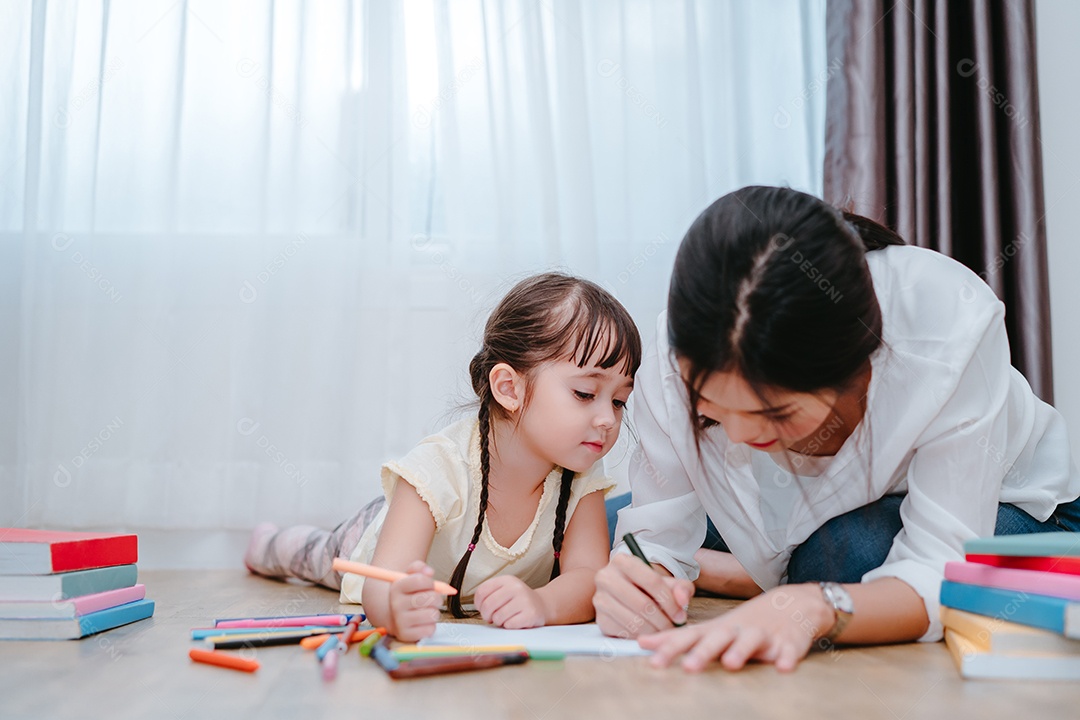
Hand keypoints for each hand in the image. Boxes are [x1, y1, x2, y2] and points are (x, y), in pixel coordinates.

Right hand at [387, 560, 442, 641]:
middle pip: (430, 597)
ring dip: (434, 612)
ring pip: (432, 614)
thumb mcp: (408, 577)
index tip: (429, 585)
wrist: (392, 617)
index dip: (430, 582)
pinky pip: (430, 629)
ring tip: (427, 611)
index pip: (421, 580)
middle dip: (436, 598)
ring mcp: (400, 621)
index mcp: (396, 587)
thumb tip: (429, 572)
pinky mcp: (406, 635)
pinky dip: (431, 626)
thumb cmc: (407, 595)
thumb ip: (419, 568)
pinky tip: (423, 623)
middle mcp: (396, 604)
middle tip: (433, 599)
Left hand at [474, 576, 547, 628]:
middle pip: (488, 605)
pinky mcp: (530, 614)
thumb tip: (479, 606)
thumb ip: (490, 594)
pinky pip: (509, 625)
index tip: (482, 608)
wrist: (542, 605)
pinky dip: (509, 626)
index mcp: (507, 580)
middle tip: (492, 617)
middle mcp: (516, 588)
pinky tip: (515, 621)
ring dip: (499, 622)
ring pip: (498, 617)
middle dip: (487, 615)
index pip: (482, 591)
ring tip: (506, 618)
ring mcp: (524, 601)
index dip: (478, 604)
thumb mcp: (505, 590)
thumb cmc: (519, 600)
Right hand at [593, 553, 693, 638]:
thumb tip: (682, 600)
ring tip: (663, 632)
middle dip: (662, 620)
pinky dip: (640, 637)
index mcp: (623, 561)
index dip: (670, 601)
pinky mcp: (600, 619)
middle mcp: (606, 577)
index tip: (680, 616)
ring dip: (653, 631)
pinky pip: (624, 632)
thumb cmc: (648, 587)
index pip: (652, 581)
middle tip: (672, 628)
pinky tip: (648, 633)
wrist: (627, 593)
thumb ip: (680, 588)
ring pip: (633, 621)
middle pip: (642, 604)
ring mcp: (600, 599)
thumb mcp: (667, 582)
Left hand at [638, 584, 832, 671]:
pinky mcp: (789, 642)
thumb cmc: (743, 623)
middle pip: (718, 638)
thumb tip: (642, 643)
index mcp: (717, 630)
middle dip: (703, 652)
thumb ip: (677, 639)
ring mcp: (764, 635)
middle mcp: (737, 630)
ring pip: (751, 641)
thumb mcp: (710, 629)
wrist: (791, 604)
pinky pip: (790, 650)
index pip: (690, 638)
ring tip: (730, 664)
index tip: (653, 662)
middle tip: (688, 667)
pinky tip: (784, 667)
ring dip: (740, 650)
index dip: (671, 649)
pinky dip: (788, 658)